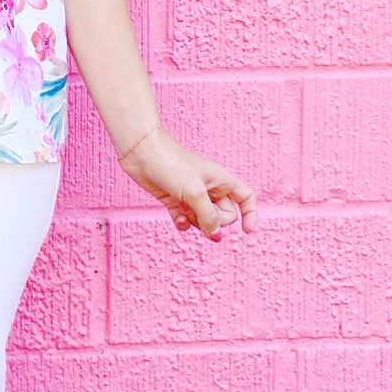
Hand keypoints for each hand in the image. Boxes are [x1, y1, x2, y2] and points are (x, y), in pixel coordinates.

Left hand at [117, 126, 257, 239]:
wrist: (141, 154)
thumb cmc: (171, 165)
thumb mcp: (194, 193)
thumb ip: (208, 217)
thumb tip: (216, 236)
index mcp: (222, 180)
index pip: (246, 198)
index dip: (250, 214)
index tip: (246, 231)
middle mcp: (210, 189)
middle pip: (224, 216)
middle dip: (214, 220)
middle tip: (200, 212)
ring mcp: (193, 196)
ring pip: (205, 221)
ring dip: (196, 222)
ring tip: (185, 211)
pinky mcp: (176, 201)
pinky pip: (187, 221)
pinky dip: (183, 223)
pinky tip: (177, 218)